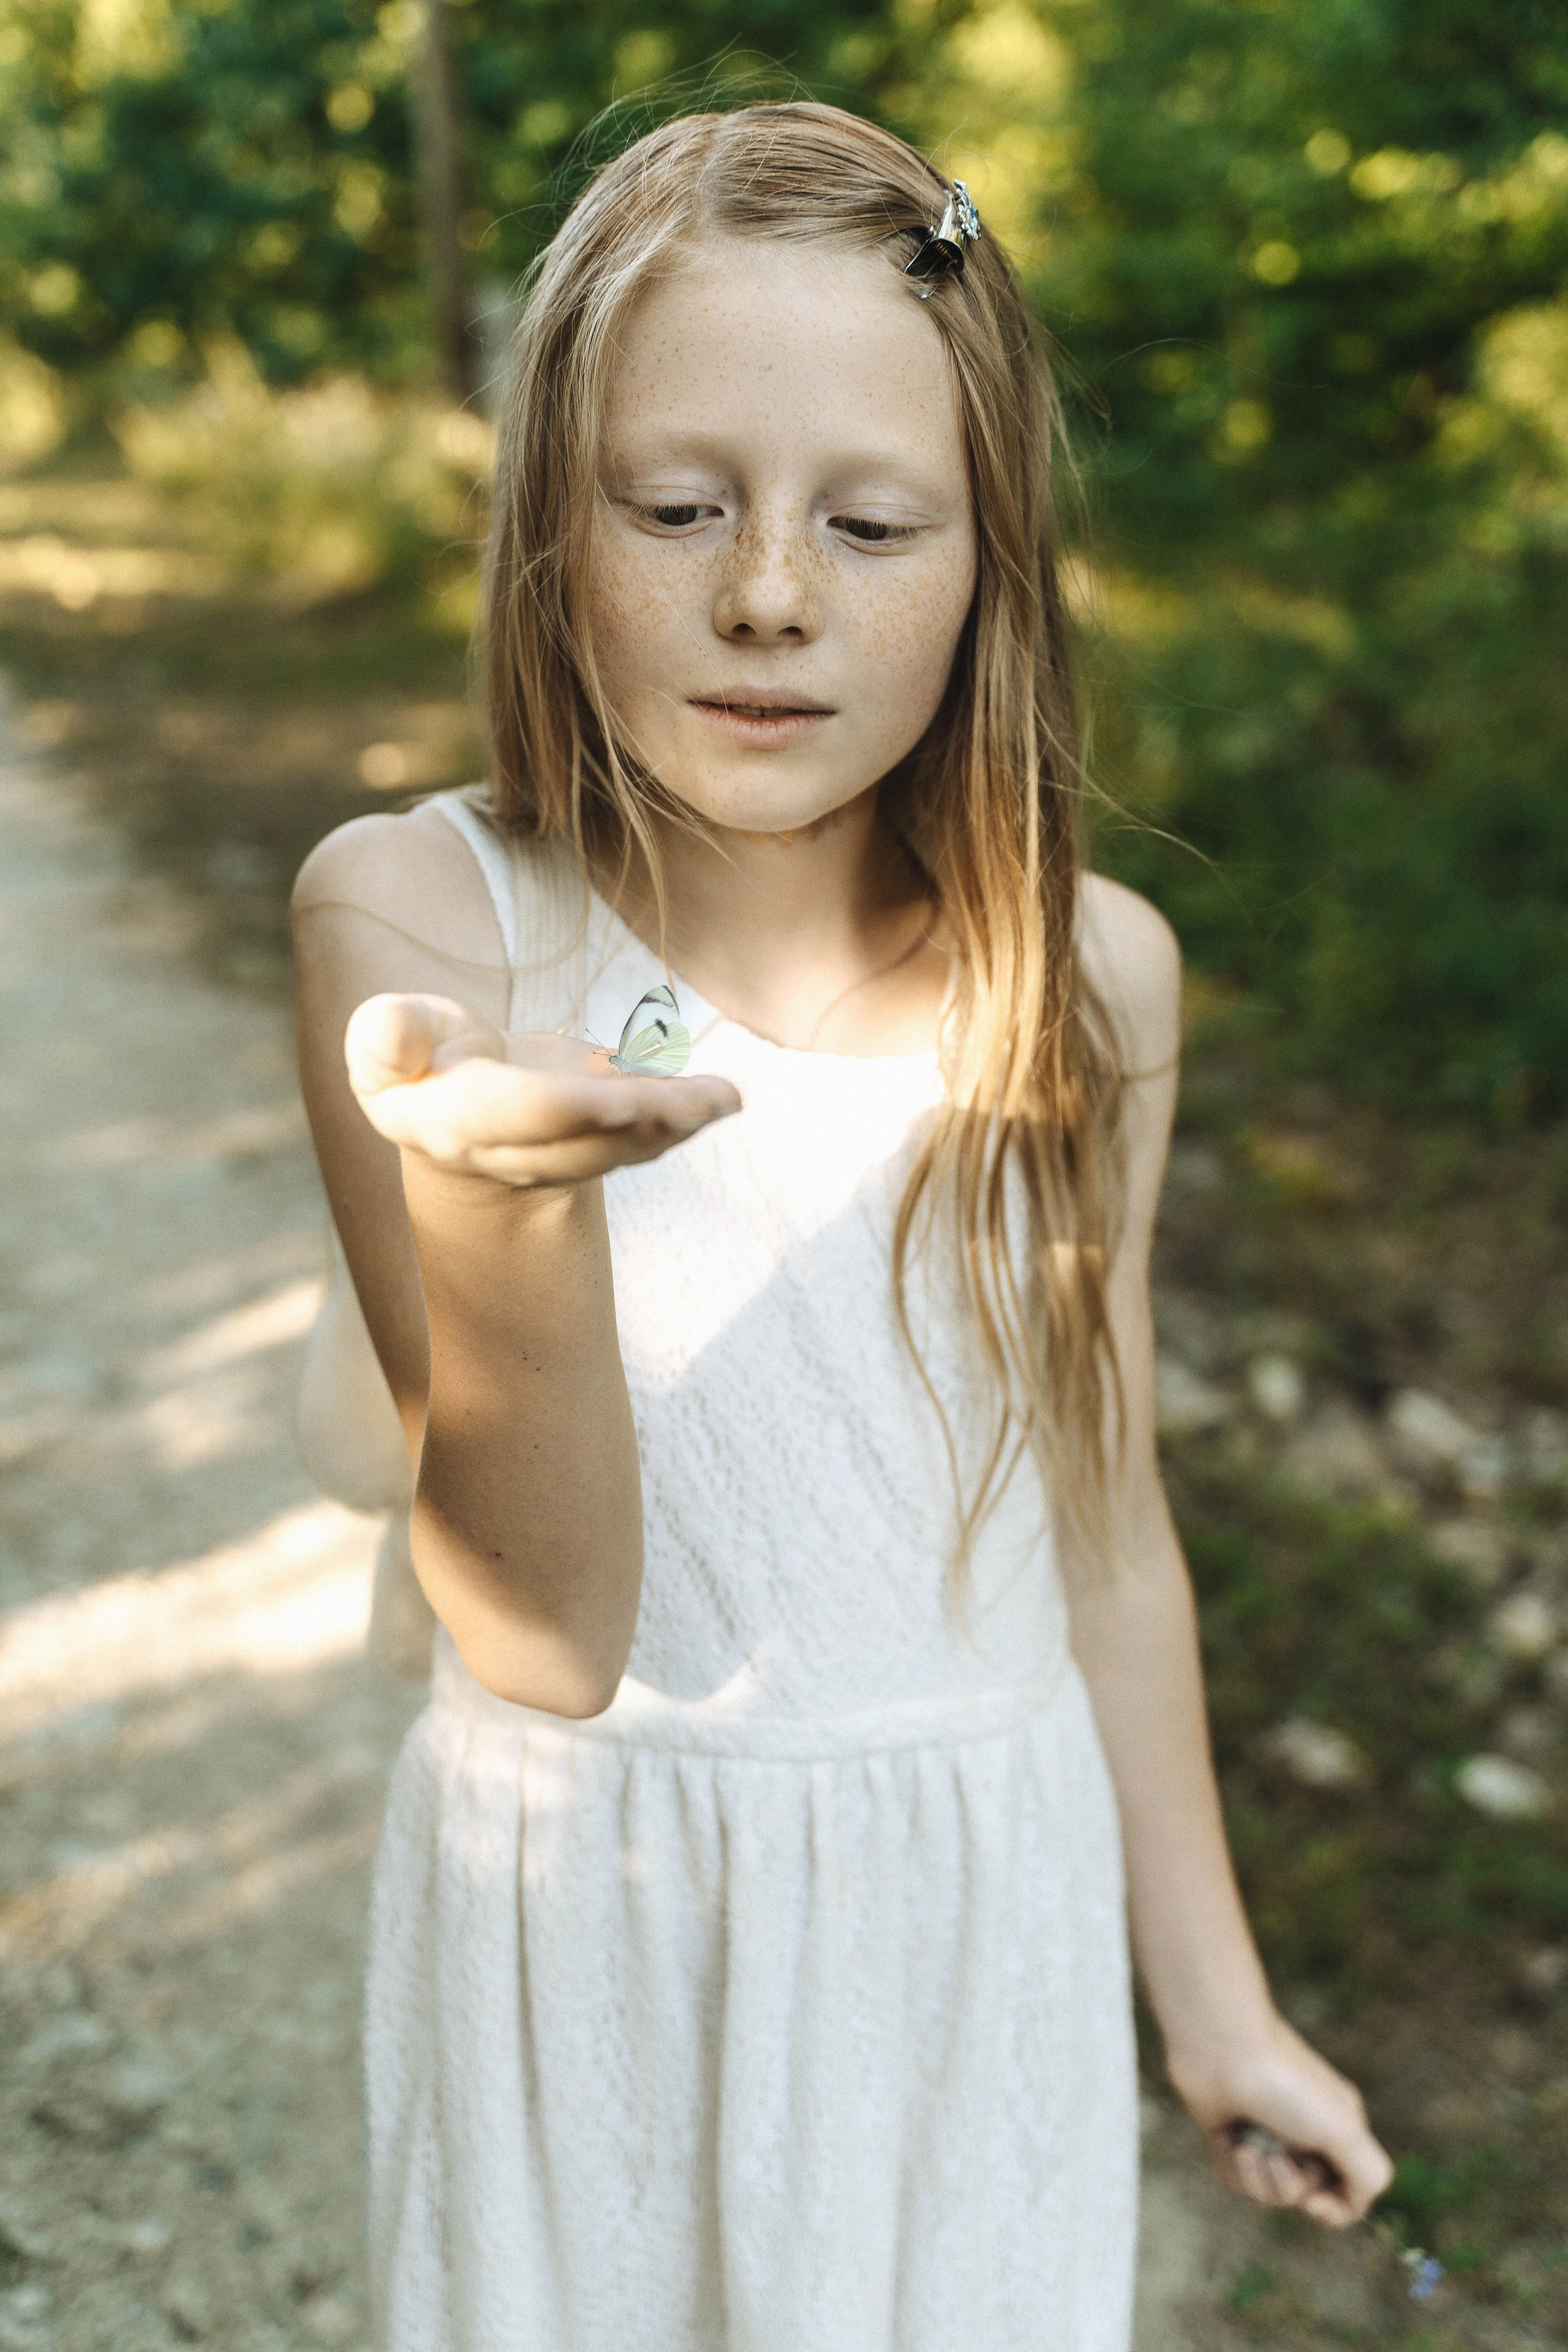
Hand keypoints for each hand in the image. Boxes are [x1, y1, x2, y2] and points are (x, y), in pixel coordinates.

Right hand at [344, 992, 739, 1186]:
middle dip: (642, 1123)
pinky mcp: (598, 1141)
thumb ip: (386, 1036)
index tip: (621, 1097)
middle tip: (695, 1102)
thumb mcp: (387, 1038)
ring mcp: (561, 1153)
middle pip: (583, 1141)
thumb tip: (388, 1037)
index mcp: (456, 1121)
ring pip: (623, 1146)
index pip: (517, 1117)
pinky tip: (726, 1098)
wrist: (451, 1108)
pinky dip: (687, 1118)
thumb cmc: (418, 1055)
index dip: (568, 1108)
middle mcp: (514, 1151)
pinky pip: (645, 1136)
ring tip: (724, 1098)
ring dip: (677, 1125)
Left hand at [1168, 2014, 1393, 2227]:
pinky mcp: (1232, 2134)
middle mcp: (1307, 2133)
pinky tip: (1227, 2137)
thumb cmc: (1285, 2086)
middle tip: (1277, 2155)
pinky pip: (1237, 2176)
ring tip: (1246, 2145)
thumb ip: (1368, 2175)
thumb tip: (1356, 2205)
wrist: (1221, 2050)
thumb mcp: (1343, 2129)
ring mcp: (1268, 2133)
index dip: (1333, 2210)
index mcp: (1340, 2129)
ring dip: (1256, 2176)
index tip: (1313, 2203)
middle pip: (1305, 2197)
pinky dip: (1232, 2164)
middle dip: (1287, 2186)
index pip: (1349, 2194)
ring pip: (1267, 2191)